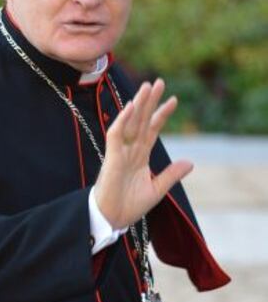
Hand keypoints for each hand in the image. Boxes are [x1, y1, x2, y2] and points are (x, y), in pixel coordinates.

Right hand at [94, 78, 192, 228]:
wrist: (112, 219)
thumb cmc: (129, 206)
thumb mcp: (156, 190)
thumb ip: (170, 175)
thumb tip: (190, 162)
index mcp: (140, 156)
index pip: (152, 129)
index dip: (162, 114)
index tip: (174, 100)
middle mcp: (130, 150)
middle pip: (141, 120)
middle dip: (150, 101)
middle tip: (159, 82)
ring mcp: (120, 152)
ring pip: (130, 122)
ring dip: (138, 104)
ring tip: (147, 86)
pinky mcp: (111, 158)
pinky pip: (116, 135)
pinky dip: (122, 121)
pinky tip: (130, 108)